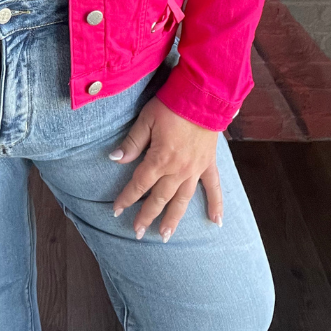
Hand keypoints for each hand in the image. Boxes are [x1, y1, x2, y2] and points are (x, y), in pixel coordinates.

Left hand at [110, 96, 222, 241]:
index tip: (117, 210)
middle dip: (146, 215)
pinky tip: (216, 222)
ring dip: (173, 219)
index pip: (139, 184)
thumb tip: (114, 159)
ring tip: (165, 235)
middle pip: (159, 198)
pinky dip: (216, 205)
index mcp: (160, 159)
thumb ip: (132, 142)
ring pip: (182, 199)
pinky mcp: (209, 163)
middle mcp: (178, 169)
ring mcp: (195, 168)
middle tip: (137, 233)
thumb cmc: (173, 104)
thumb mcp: (147, 119)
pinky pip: (214, 187)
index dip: (126, 198)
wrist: (204, 94)